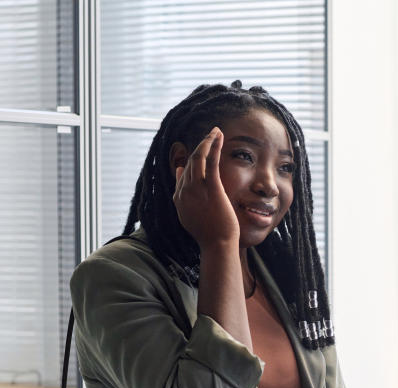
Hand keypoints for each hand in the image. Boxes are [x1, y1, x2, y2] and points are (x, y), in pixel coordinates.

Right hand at [172, 127, 238, 249]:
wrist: (217, 245)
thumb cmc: (208, 233)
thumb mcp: (190, 213)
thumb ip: (183, 195)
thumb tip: (180, 173)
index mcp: (179, 197)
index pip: (184, 172)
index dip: (194, 158)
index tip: (204, 148)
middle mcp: (185, 191)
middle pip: (191, 161)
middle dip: (201, 145)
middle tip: (211, 134)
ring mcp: (197, 190)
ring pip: (198, 158)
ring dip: (206, 141)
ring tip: (216, 131)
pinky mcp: (211, 189)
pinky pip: (211, 162)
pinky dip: (213, 146)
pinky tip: (218, 136)